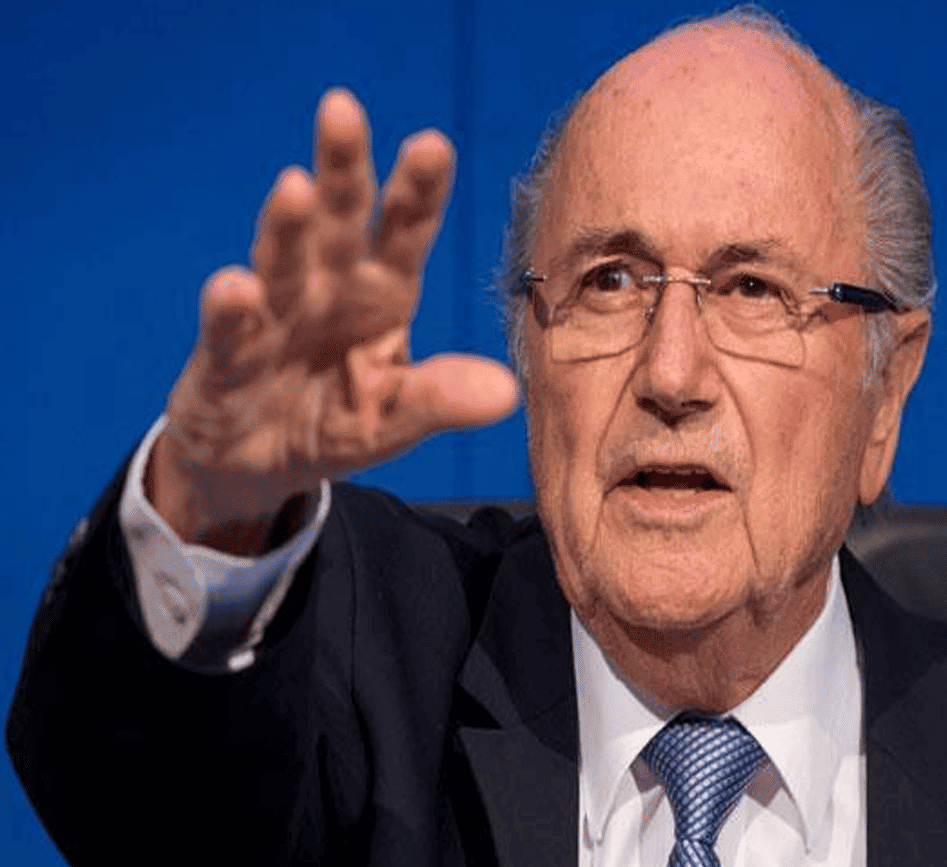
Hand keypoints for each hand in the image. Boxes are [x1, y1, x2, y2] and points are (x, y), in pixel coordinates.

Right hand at [148, 89, 518, 553]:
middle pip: (337, 221)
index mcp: (380, 297)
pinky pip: (230, 329)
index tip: (432, 144)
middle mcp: (326, 291)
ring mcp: (273, 317)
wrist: (257, 464)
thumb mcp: (392, 418)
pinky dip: (233, 309)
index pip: (403, 234)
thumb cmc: (335, 421)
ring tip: (294, 187)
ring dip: (286, 224)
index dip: (417, 192)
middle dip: (342, 168)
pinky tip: (236, 287)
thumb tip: (508, 392)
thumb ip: (439, 398)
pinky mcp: (224, 357)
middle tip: (342, 109)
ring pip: (282, 260)